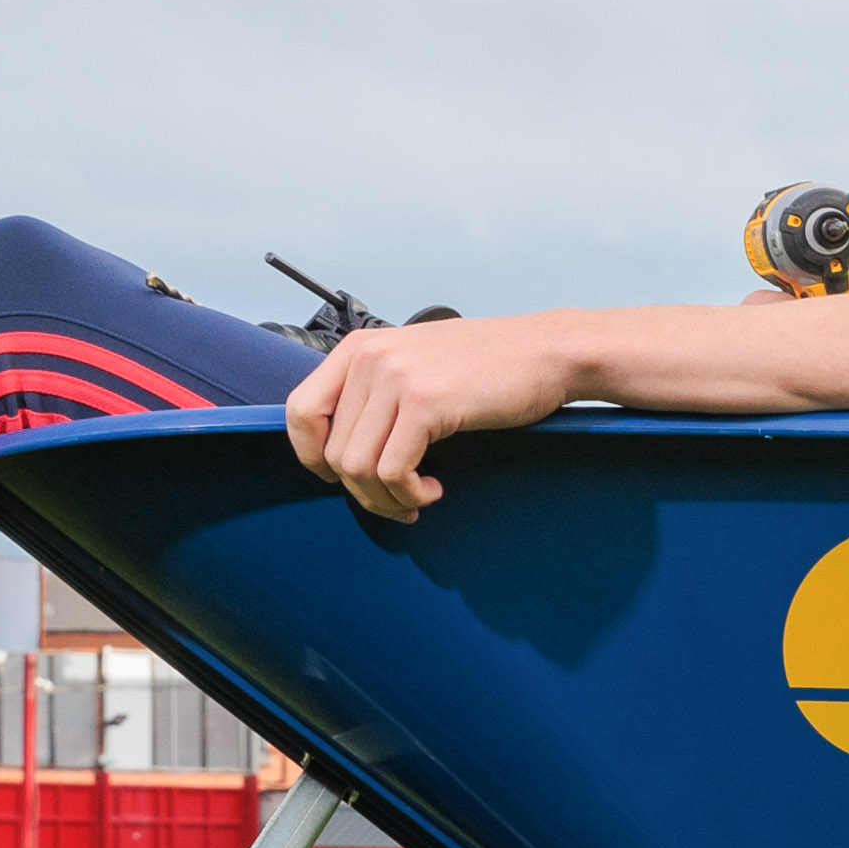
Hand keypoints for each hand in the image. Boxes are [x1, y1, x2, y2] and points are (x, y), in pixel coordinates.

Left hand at [281, 316, 581, 519]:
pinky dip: (410, 495)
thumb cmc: (491, 365)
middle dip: (361, 491)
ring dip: (386, 499)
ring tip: (415, 498)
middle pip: (332, 451)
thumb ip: (375, 392)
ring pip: (357, 467)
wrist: (548, 352)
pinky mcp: (426, 402)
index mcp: (360, 347)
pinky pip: (393, 471)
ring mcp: (396, 378)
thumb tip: (342, 448)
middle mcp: (370, 357)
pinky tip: (433, 490)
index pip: (300, 412)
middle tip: (396, 500)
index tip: (342, 477)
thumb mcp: (417, 364)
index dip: (312, 457)